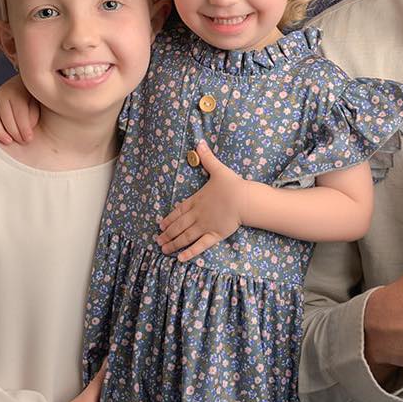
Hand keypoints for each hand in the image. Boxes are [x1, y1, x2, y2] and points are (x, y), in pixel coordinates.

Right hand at [0, 75, 39, 144]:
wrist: (24, 84)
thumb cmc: (34, 95)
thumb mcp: (38, 101)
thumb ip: (34, 113)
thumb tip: (28, 129)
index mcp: (17, 91)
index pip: (19, 113)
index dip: (24, 128)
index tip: (29, 139)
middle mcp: (2, 94)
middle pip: (6, 119)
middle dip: (15, 133)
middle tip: (23, 142)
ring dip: (0, 134)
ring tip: (9, 142)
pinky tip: (1, 137)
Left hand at [156, 141, 244, 260]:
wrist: (244, 200)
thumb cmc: (232, 185)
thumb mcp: (218, 169)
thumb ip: (207, 158)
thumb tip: (199, 143)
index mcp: (197, 200)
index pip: (179, 211)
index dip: (169, 219)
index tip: (160, 225)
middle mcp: (197, 215)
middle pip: (179, 226)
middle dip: (167, 234)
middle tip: (158, 240)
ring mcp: (205, 226)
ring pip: (185, 237)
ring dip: (173, 244)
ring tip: (164, 249)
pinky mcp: (214, 235)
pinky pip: (199, 246)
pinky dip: (189, 252)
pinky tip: (180, 258)